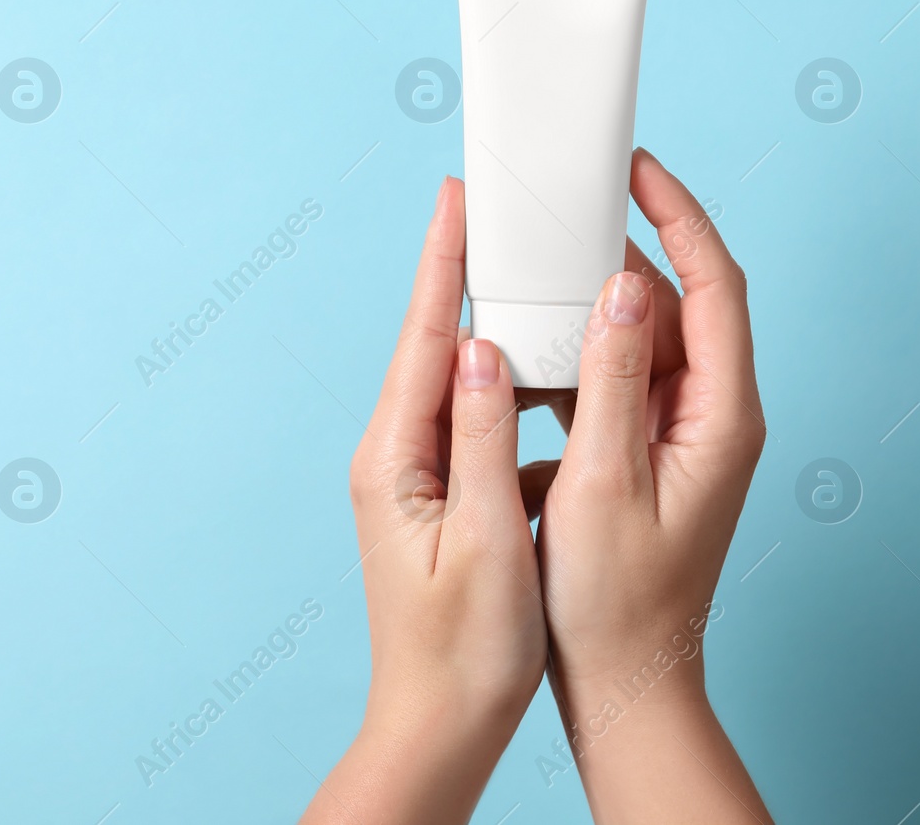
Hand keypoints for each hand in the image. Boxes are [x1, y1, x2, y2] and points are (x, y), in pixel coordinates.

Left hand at [301, 176, 546, 824]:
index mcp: (393, 458)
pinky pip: (466, 415)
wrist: (440, 723)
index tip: (457, 196)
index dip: (444, 262)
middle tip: (492, 207)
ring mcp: (409, 472)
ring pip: (451, 376)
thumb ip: (481, 439)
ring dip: (485, 322)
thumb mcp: (485, 541)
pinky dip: (499, 380)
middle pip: (431, 342)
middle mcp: (390, 454)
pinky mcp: (433, 492)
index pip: (424, 337)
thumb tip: (482, 346)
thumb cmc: (465, 652)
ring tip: (519, 267)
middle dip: (462, 271)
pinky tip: (529, 365)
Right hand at [533, 148, 771, 822]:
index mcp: (720, 417)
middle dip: (619, 256)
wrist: (622, 679)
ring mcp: (679, 435)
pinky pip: (614, 381)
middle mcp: (710, 416)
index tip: (637, 169)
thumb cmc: (615, 601)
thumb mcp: (605, 483)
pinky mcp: (646, 453)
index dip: (680, 216)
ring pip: (637, 341)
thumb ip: (611, 380)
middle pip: (673, 305)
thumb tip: (619, 288)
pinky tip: (528, 361)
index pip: (714, 286)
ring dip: (588, 311)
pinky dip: (574, 361)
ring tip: (534, 283)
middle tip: (560, 218)